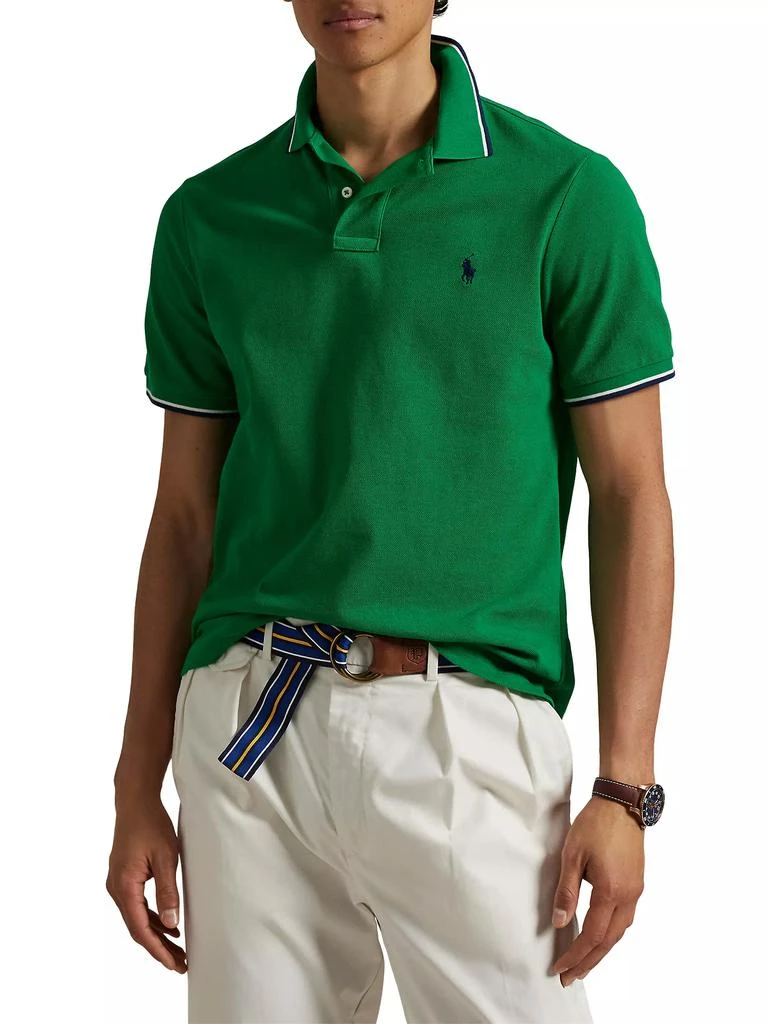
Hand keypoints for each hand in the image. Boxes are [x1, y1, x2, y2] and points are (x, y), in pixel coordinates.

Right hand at [106, 799, 186, 972]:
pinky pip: (137, 905)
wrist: (135, 801)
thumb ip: (168, 891)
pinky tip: (169, 925)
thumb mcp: (165, 857)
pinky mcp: (124, 877)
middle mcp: (116, 889)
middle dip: (159, 948)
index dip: (157, 950)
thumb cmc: (151, 824)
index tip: (174, 964)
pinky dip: (152, 918)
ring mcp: (118, 883)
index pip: (140, 929)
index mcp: (124, 886)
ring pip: (137, 918)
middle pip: (138, 928)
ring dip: (157, 934)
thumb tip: (172, 923)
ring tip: (178, 950)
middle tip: (180, 964)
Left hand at [550, 795, 644, 985]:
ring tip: (583, 963)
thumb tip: (558, 922)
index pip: (591, 936)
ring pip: (619, 932)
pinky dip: (611, 934)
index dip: (575, 955)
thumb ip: (566, 891)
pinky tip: (600, 935)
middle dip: (589, 962)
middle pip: (608, 941)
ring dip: (601, 950)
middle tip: (570, 977)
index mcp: (611, 892)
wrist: (623, 803)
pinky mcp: (637, 883)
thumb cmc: (596, 824)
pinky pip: (625, 918)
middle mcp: (628, 896)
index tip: (559, 968)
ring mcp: (636, 890)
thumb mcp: (572, 855)